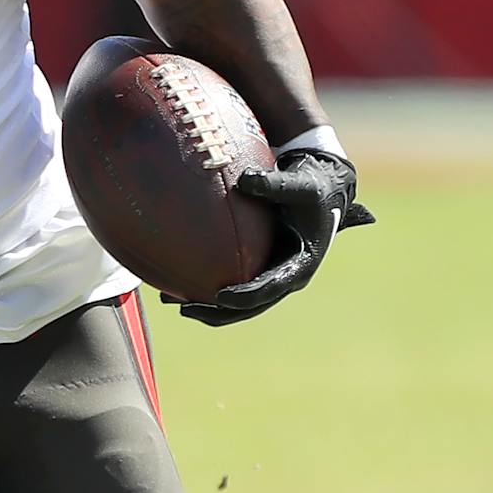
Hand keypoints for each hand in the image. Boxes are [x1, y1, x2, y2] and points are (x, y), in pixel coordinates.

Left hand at [167, 149, 374, 325]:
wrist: (323, 192)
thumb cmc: (313, 190)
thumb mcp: (301, 186)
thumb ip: (276, 185)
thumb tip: (245, 180)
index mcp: (299, 265)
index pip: (270, 288)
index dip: (246, 295)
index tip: (220, 297)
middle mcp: (285, 277)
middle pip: (250, 306)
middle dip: (218, 312)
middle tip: (184, 308)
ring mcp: (272, 274)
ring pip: (238, 302)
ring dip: (205, 305)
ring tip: (168, 300)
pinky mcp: (259, 266)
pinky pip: (231, 281)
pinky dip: (205, 283)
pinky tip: (174, 277)